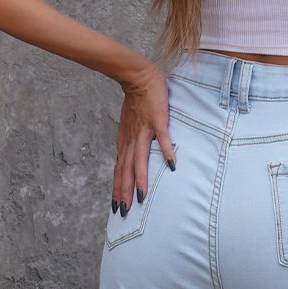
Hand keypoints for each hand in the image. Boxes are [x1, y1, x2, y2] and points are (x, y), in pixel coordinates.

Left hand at [112, 63, 177, 214]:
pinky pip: (162, 139)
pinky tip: (171, 165)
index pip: (119, 170)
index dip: (117, 189)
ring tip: (141, 196)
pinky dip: (166, 152)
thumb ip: (129, 144)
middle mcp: (131, 140)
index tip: (116, 207)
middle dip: (124, 192)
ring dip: (140, 179)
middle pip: (126, 170)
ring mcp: (144, 131)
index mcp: (124, 142)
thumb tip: (126, 160)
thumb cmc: (136, 102)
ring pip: (139, 159)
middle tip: (123, 211)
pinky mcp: (158, 121)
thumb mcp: (127, 127)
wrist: (139, 77)